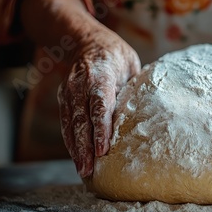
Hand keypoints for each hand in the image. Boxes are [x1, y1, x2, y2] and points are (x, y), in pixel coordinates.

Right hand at [58, 18, 139, 176]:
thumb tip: (147, 114)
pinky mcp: (64, 98)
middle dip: (85, 146)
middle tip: (89, 169)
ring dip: (76, 148)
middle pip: (82, 120)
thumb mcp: (130, 66)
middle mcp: (80, 85)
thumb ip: (133, 89)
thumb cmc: (116, 56)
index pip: (99, 106)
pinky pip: (66, 122)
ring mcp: (69, 92)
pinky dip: (70, 141)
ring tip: (83, 170)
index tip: (103, 149)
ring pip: (71, 124)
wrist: (87, 42)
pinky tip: (77, 157)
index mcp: (100, 76)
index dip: (101, 129)